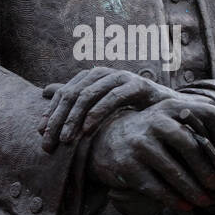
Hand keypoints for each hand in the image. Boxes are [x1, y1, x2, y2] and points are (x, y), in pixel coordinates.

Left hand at [38, 67, 172, 151]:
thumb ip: (76, 98)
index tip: (40, 133)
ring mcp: (122, 77)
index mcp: (93, 77)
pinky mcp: (138, 85)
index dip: (51, 112)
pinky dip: (97, 113)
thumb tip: (44, 91)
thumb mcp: (101, 107)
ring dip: (74, 118)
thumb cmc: (134, 110)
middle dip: (58, 118)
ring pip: (89, 95)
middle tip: (49, 141)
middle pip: (73, 93)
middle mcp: (105, 73)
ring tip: (65, 139)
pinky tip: (87, 130)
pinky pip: (112, 98)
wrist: (173, 112)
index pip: (65, 92)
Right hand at [87, 99, 214, 214]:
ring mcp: (140, 143)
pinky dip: (173, 199)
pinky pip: (155, 186)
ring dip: (192, 189)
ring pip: (172, 169)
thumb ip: (194, 131)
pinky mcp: (127, 165)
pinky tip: (185, 207)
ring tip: (205, 201)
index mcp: (171, 107)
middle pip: (189, 144)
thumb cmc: (149, 137)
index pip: (206, 111)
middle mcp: (155, 121)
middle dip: (206, 168)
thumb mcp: (168, 123)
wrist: (105, 142)